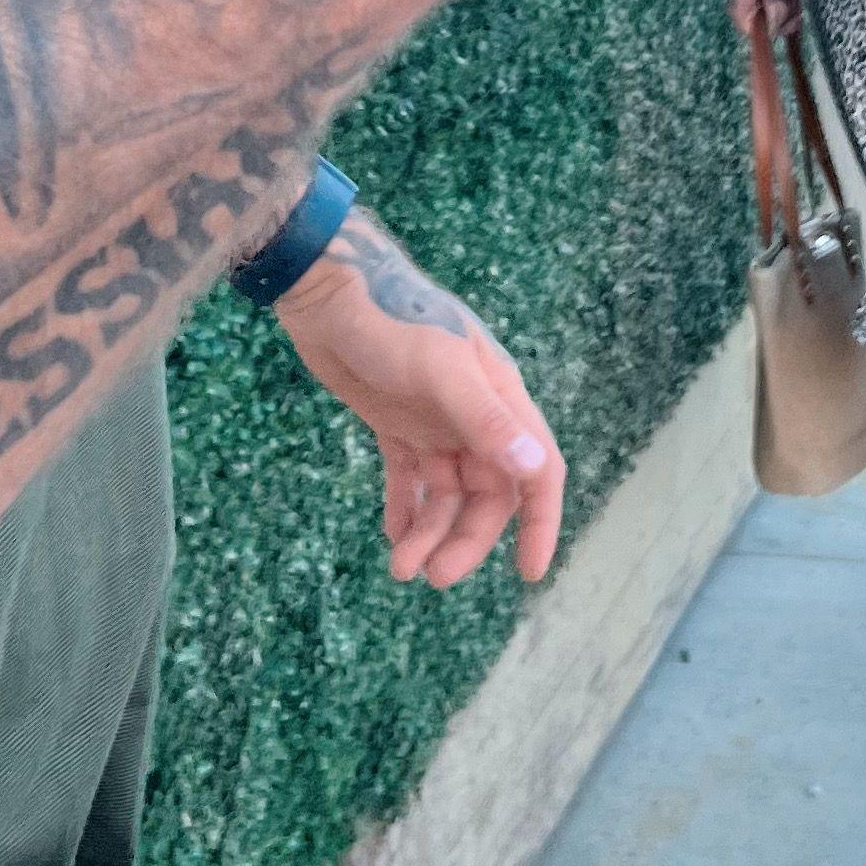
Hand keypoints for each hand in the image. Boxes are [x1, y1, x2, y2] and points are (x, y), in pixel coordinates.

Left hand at [271, 212, 564, 588]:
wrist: (326, 288)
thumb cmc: (390, 319)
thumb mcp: (440, 370)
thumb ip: (484, 419)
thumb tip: (535, 468)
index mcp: (499, 398)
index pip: (537, 471)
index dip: (539, 522)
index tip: (528, 572)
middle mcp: (474, 414)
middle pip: (488, 494)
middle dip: (465, 540)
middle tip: (433, 577)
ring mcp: (434, 420)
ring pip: (446, 493)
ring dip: (430, 532)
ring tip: (401, 568)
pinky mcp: (395, 421)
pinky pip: (410, 477)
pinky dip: (405, 508)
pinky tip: (392, 536)